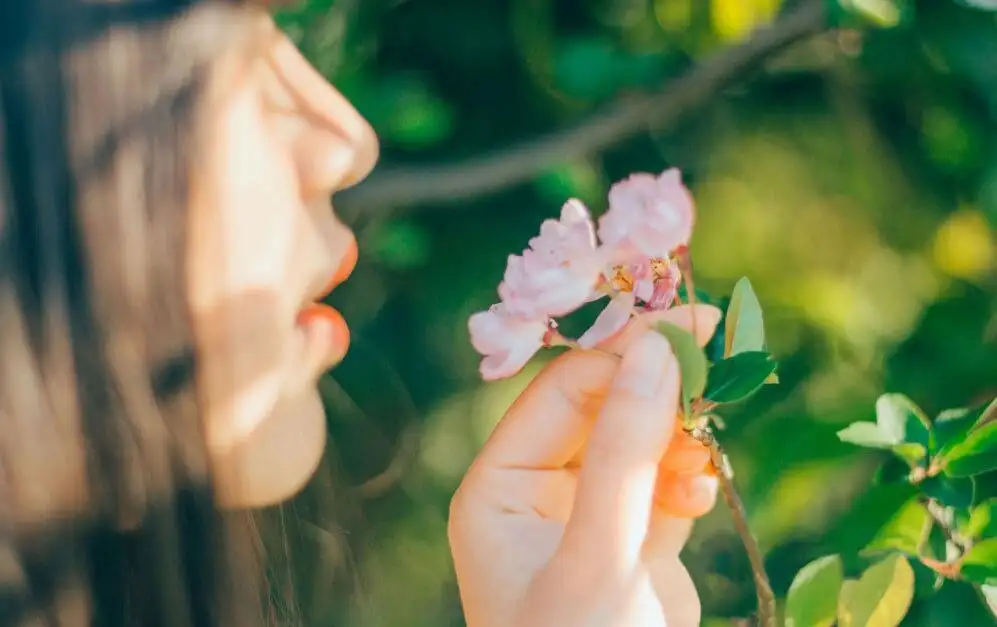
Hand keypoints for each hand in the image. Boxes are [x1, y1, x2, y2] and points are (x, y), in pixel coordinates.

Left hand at [449, 304, 721, 626]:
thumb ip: (624, 456)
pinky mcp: (634, 541)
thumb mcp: (597, 558)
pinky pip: (663, 480)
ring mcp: (587, 516)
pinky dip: (688, 474)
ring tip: (709, 444)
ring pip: (638, 439)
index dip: (623, 355)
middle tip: (721, 355)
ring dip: (679, 432)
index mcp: (500, 489)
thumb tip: (657, 352)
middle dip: (658, 388)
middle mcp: (537, 494)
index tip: (691, 329)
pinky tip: (702, 490)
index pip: (562, 393)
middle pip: (602, 408)